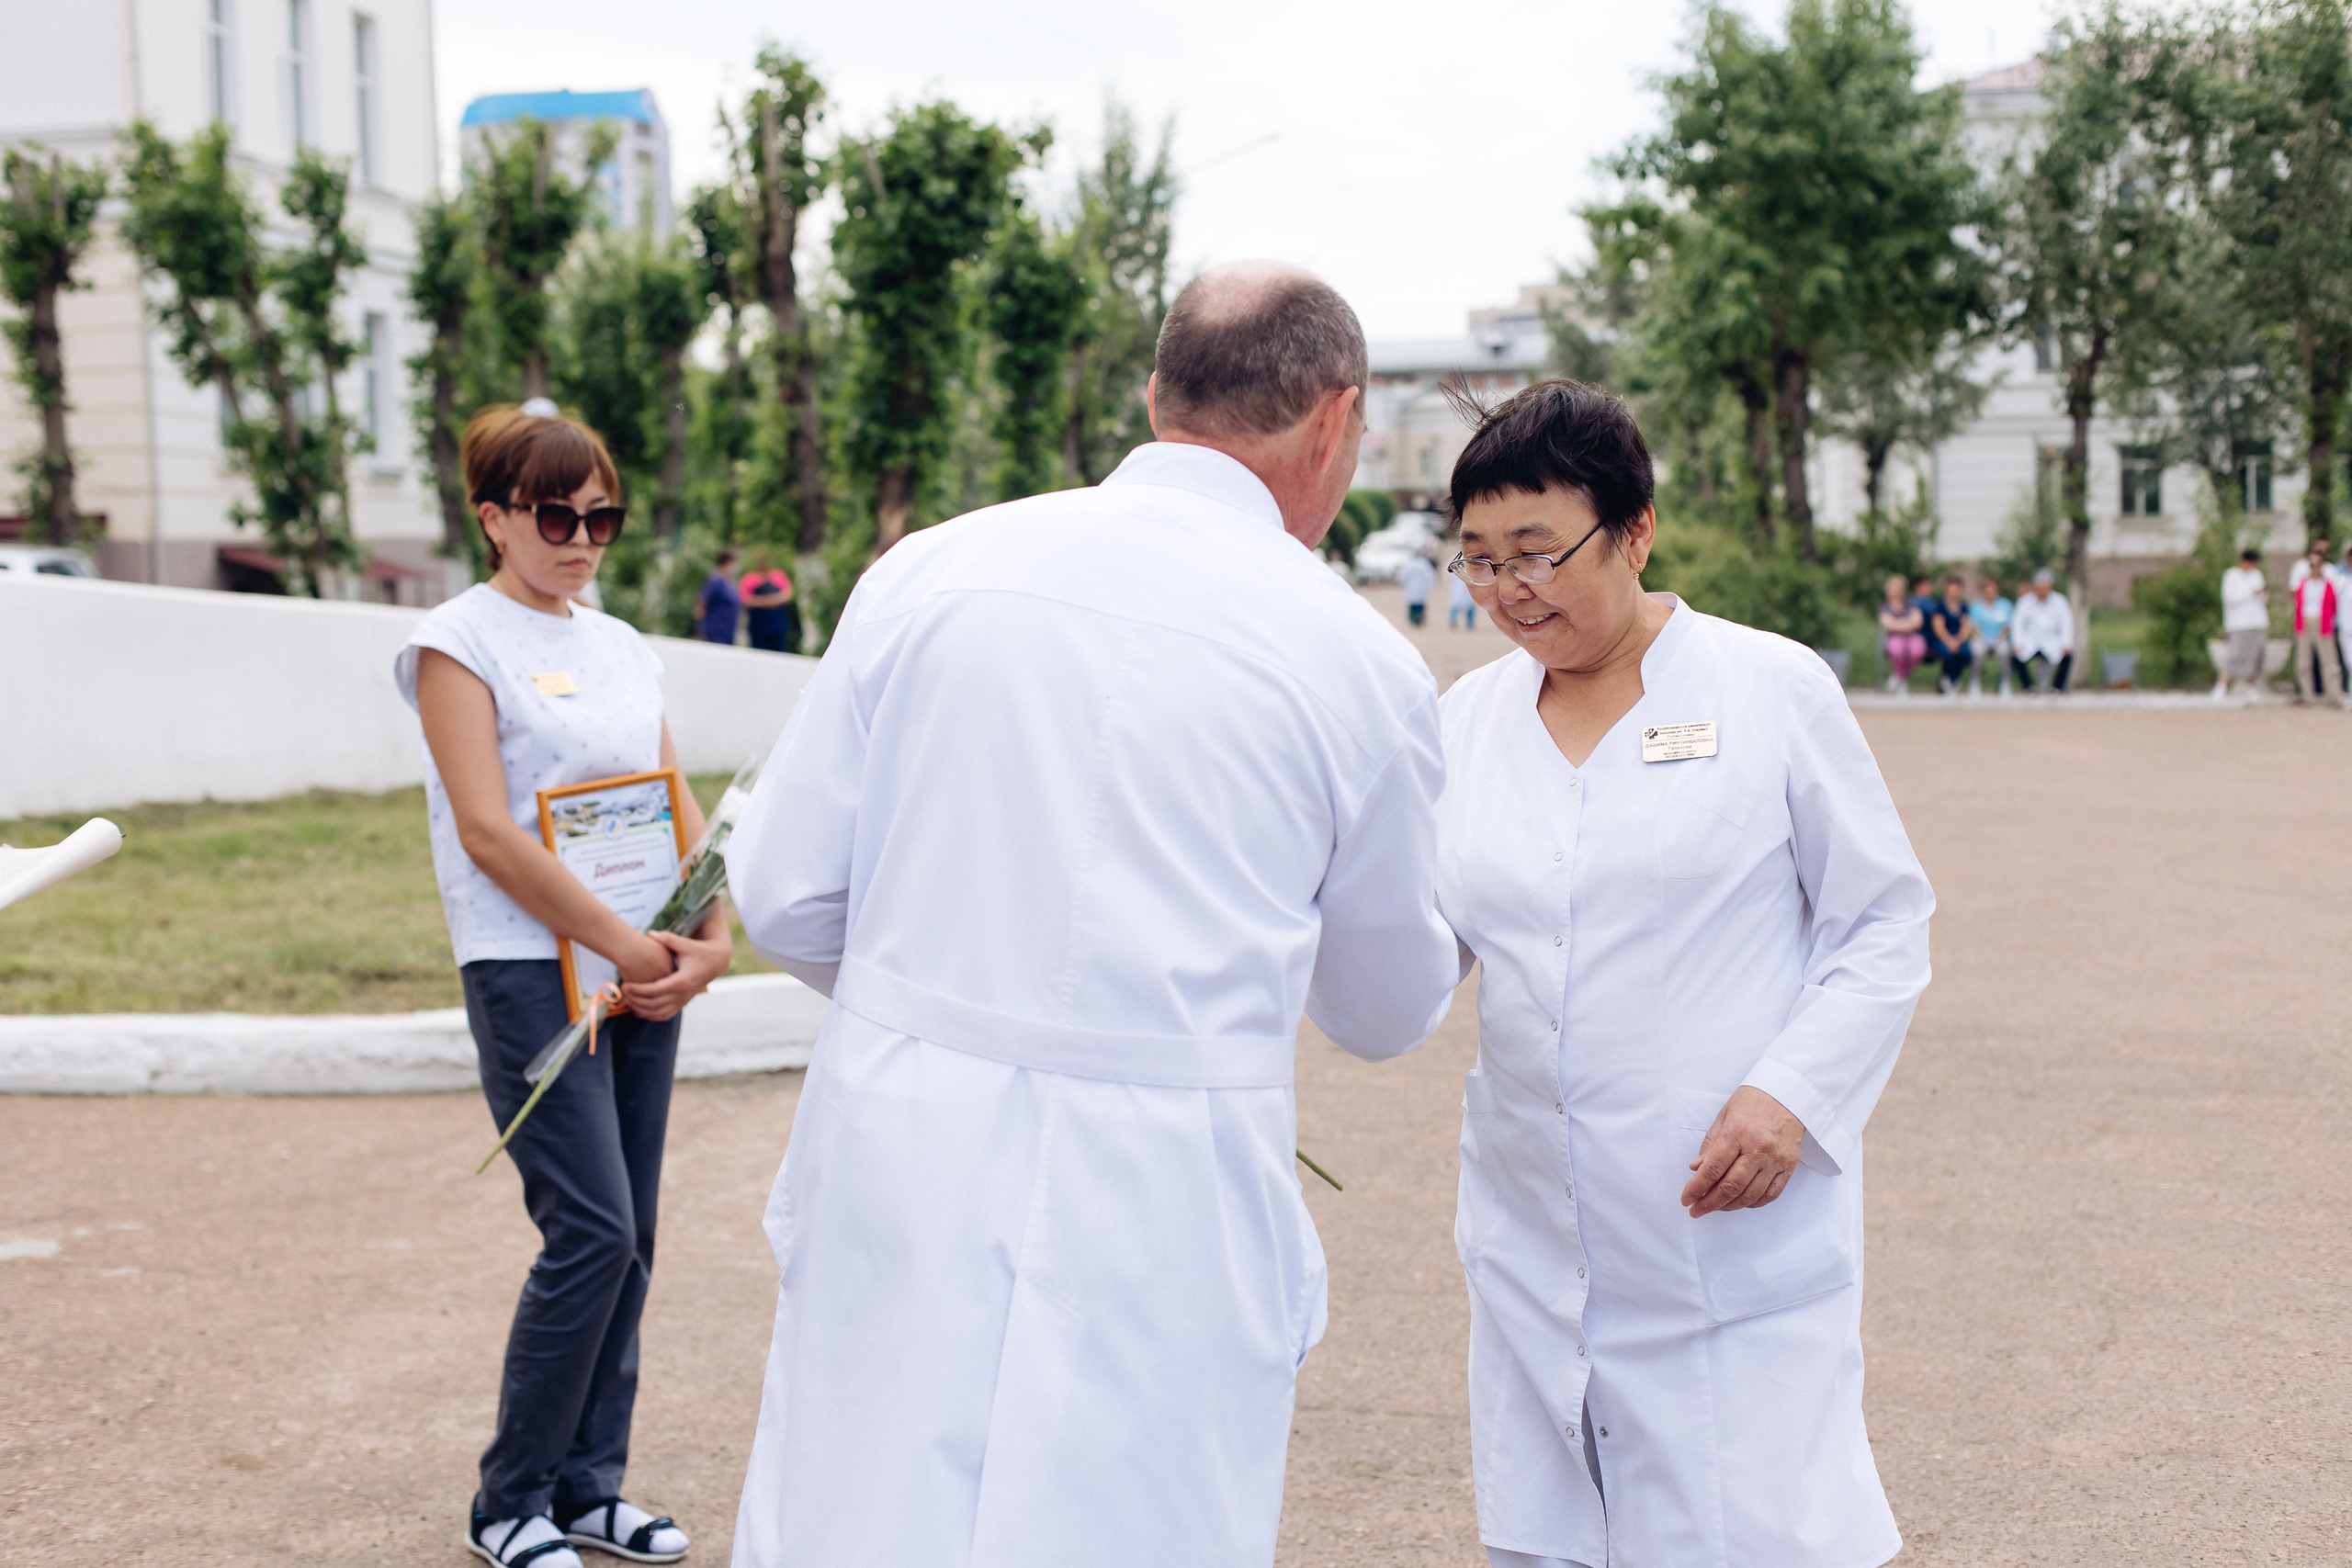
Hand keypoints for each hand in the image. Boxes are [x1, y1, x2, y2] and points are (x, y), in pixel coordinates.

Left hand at [619, 926, 731, 1021]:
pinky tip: (638, 1009)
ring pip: (658, 1013)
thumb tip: (650, 933)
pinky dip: (651, 1015)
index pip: (655, 990)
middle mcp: (682, 994)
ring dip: (641, 1010)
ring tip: (627, 1001)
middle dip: (635, 1000)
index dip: (638, 990)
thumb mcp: (685, 944)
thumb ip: (668, 939)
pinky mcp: (683, 1003)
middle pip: (654, 1004)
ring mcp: (683, 1001)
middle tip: (622, 992)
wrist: (716, 963)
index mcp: (682, 980)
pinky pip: (665, 1015)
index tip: (624, 985)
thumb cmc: (699, 951)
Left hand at [1680, 1086, 1804, 1217]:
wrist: (1789, 1093)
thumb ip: (1710, 1144)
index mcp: (1737, 1132)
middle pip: (1730, 1186)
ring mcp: (1776, 1159)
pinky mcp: (1789, 1166)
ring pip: (1750, 1194)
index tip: (1686, 1199)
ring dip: (1730, 1206)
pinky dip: (1754, 1203)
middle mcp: (1758, 1148)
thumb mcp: (1724, 1115)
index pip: (1712, 1169)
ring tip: (1716, 1207)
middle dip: (1710, 1203)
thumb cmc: (1753, 1101)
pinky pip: (1772, 1194)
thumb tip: (1696, 1169)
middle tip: (1697, 1210)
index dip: (1696, 1188)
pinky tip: (1741, 1203)